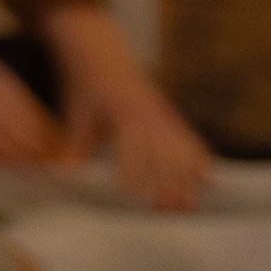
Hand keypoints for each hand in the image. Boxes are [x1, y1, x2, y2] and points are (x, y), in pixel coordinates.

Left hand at [29, 1, 210, 211]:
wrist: (105, 59)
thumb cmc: (88, 90)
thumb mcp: (78, 115)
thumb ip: (74, 147)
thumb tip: (60, 175)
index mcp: (127, 114)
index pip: (134, 147)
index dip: (134, 171)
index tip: (132, 196)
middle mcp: (153, 116)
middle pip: (166, 155)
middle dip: (167, 184)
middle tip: (165, 212)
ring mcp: (167, 118)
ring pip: (185, 152)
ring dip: (188, 180)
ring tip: (188, 207)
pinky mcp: (174, 120)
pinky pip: (193, 143)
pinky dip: (201, 163)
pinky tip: (209, 184)